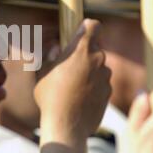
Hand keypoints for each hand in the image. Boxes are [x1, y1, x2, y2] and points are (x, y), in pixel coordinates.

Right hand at [34, 19, 111, 146]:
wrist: (66, 126)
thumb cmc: (50, 97)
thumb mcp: (43, 72)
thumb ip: (51, 57)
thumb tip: (57, 49)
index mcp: (81, 50)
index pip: (94, 26)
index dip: (88, 27)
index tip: (80, 33)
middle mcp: (98, 60)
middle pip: (95, 48)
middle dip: (84, 54)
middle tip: (68, 66)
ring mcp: (105, 77)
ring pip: (98, 67)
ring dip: (88, 71)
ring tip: (71, 86)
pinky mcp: (109, 92)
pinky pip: (101, 83)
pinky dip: (92, 87)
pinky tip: (79, 98)